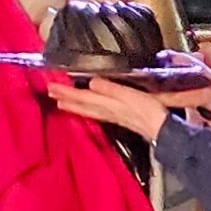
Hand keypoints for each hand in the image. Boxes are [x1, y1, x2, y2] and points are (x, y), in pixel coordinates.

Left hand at [51, 76, 173, 145]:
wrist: (161, 129)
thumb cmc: (148, 111)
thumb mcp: (130, 96)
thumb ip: (111, 89)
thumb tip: (92, 82)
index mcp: (107, 104)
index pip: (82, 97)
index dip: (67, 92)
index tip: (52, 86)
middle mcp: (106, 110)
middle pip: (82, 104)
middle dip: (65, 98)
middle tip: (50, 91)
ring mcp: (112, 114)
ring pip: (88, 109)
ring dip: (73, 104)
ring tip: (60, 101)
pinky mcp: (119, 116)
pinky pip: (96, 112)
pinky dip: (87, 109)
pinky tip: (88, 108)